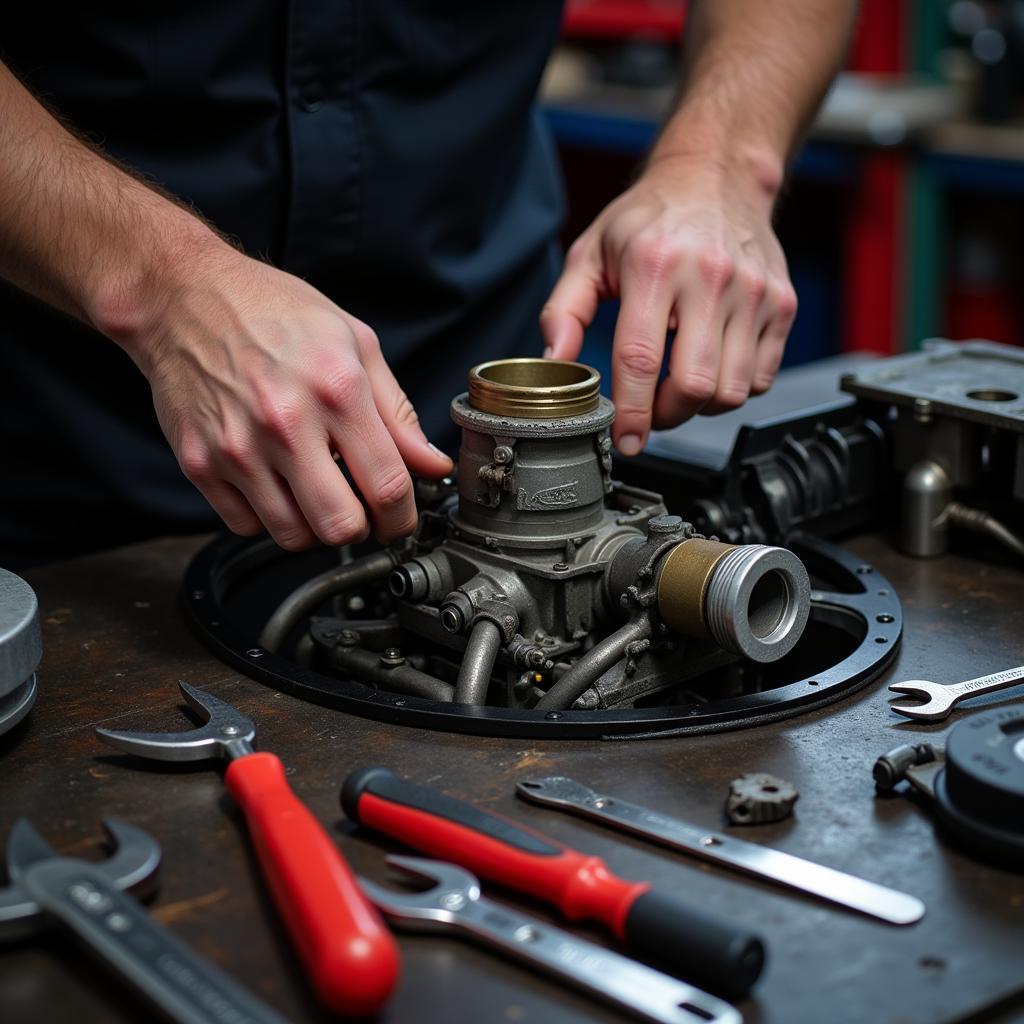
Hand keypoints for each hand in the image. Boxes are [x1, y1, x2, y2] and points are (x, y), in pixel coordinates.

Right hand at [121, 244, 451, 549]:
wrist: (182, 297)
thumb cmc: (272, 312)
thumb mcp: (355, 343)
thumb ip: (398, 413)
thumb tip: (433, 465)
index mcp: (336, 389)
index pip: (388, 486)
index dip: (402, 518)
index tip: (400, 519)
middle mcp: (286, 422)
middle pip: (341, 526)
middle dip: (360, 528)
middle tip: (358, 510)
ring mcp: (238, 447)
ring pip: (292, 536)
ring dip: (313, 526)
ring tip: (313, 490)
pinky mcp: (200, 463)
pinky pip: (246, 524)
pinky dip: (266, 517)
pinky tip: (273, 483)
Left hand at [540, 154, 796, 454]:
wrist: (717, 178)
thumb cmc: (650, 219)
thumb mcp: (591, 253)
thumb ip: (565, 310)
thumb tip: (553, 362)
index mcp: (654, 265)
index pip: (641, 360)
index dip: (632, 412)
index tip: (625, 439)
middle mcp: (710, 278)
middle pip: (695, 386)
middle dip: (667, 416)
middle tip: (650, 412)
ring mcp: (754, 293)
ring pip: (732, 391)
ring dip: (701, 407)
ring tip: (679, 389)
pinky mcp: (782, 304)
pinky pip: (762, 378)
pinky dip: (735, 389)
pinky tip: (712, 367)